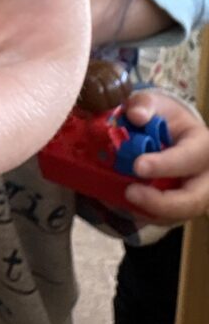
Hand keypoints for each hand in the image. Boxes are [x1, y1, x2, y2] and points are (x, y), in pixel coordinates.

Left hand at [123, 90, 208, 221]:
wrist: (169, 132)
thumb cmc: (163, 118)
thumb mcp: (156, 103)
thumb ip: (145, 104)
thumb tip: (135, 115)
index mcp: (203, 146)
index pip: (190, 159)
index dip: (166, 165)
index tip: (138, 166)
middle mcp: (206, 176)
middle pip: (195, 200)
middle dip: (163, 202)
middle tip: (130, 193)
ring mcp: (195, 195)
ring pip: (181, 215)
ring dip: (151, 213)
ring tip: (123, 198)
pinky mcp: (180, 207)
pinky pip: (166, 220)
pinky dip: (144, 216)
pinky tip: (122, 204)